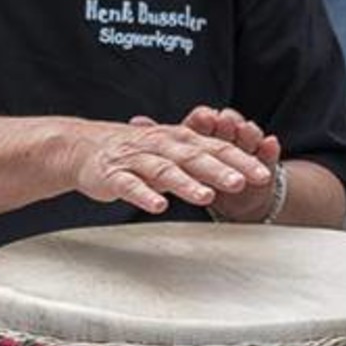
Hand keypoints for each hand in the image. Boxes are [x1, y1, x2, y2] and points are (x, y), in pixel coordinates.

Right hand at [66, 114, 274, 215]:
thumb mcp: (170, 150)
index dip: (239, 159)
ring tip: (206, 197)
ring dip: (186, 183)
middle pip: (193, 156)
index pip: (214, 147)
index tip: (263, 174)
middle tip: (242, 183)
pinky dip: (144, 195)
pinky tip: (158, 207)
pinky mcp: (112, 175)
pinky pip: (129, 185)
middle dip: (218, 169)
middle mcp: (159, 145)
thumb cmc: (133, 150)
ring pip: (164, 170)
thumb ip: (200, 160)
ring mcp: (135, 159)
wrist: (82, 146)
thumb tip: (238, 173)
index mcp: (177, 138)